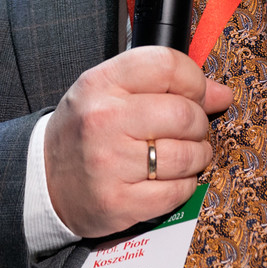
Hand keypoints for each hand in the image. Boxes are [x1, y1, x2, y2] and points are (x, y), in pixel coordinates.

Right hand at [44, 45, 231, 238]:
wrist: (44, 181)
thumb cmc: (87, 130)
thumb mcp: (111, 92)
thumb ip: (164, 85)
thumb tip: (222, 93)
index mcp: (101, 83)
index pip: (167, 65)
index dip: (194, 80)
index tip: (197, 94)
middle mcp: (104, 120)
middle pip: (184, 113)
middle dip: (199, 123)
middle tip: (190, 129)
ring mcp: (110, 164)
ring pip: (187, 155)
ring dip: (198, 155)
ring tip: (185, 154)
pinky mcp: (119, 202)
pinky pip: (177, 191)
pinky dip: (184, 185)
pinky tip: (170, 178)